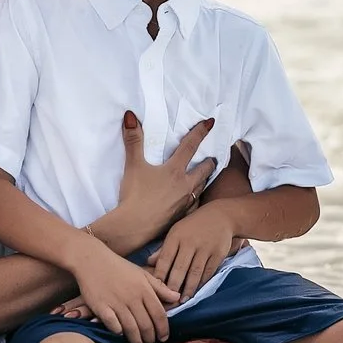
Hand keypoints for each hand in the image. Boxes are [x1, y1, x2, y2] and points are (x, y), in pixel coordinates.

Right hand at [68, 242, 179, 342]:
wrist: (91, 260)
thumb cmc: (118, 267)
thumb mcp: (142, 274)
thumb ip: (159, 287)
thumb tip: (178, 297)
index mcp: (144, 289)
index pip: (159, 314)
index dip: (163, 329)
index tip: (164, 338)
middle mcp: (133, 298)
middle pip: (146, 324)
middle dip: (151, 338)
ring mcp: (116, 303)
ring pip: (131, 328)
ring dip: (137, 342)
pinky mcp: (101, 306)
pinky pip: (112, 324)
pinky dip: (118, 331)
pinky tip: (121, 336)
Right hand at [101, 114, 217, 251]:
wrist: (134, 227)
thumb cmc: (134, 196)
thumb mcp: (133, 165)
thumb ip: (133, 140)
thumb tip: (130, 115)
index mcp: (175, 170)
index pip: (191, 146)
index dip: (200, 132)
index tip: (211, 123)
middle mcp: (185, 186)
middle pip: (204, 170)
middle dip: (210, 162)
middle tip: (213, 158)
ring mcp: (186, 203)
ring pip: (201, 188)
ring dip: (204, 180)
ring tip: (205, 177)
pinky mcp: (182, 217)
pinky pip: (195, 206)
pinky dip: (197, 200)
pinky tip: (194, 201)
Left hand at [149, 205, 240, 300]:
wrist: (221, 216)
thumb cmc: (194, 225)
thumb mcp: (176, 231)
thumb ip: (164, 248)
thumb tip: (148, 263)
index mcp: (176, 236)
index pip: (165, 259)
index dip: (160, 275)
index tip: (156, 288)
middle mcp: (190, 242)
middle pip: (179, 268)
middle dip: (173, 286)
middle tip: (169, 300)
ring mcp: (205, 248)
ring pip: (194, 272)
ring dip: (188, 288)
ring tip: (183, 300)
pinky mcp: (218, 254)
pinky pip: (208, 272)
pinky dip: (201, 283)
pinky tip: (196, 291)